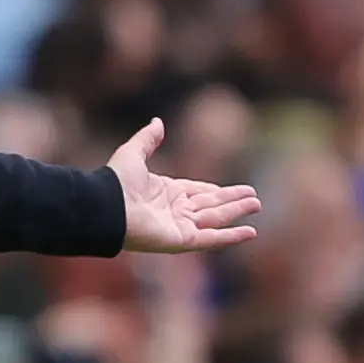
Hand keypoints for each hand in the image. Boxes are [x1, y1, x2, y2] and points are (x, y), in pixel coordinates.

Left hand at [108, 118, 259, 252]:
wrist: (106, 207)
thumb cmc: (116, 182)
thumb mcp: (133, 153)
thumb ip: (148, 139)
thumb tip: (158, 121)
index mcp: (164, 192)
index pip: (196, 192)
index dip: (215, 191)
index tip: (233, 190)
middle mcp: (173, 210)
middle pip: (210, 205)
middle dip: (232, 202)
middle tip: (255, 199)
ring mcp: (178, 226)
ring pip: (215, 218)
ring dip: (237, 213)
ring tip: (257, 205)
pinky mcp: (182, 240)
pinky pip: (212, 239)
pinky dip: (231, 236)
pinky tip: (251, 232)